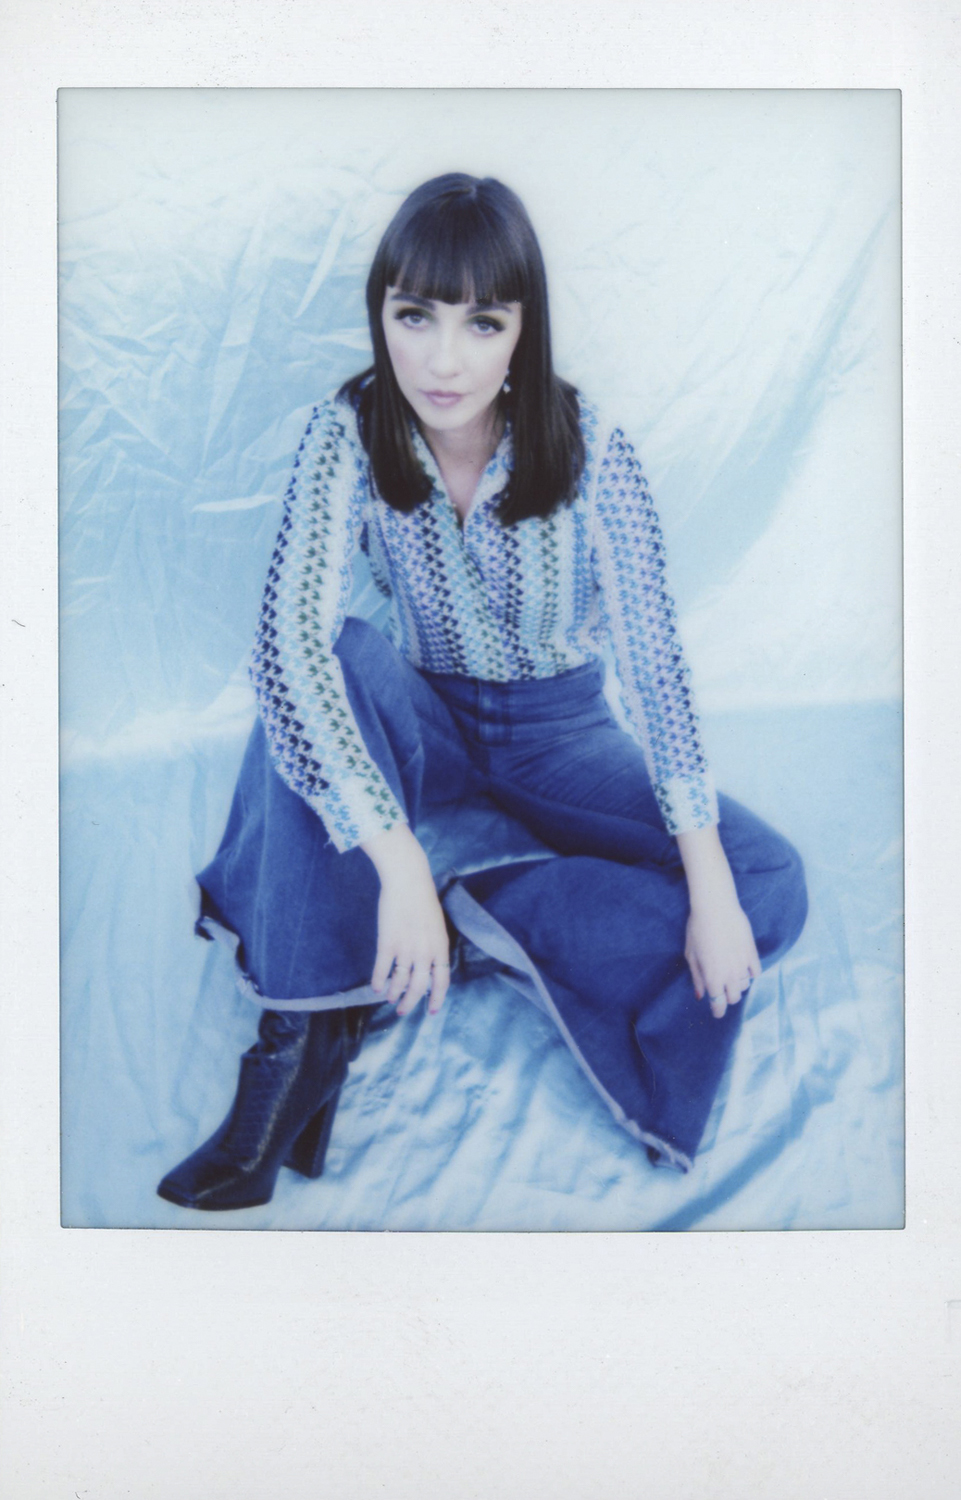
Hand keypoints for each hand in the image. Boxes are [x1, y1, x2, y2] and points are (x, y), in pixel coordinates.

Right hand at [361, 825, 451, 1016]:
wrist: (408, 881)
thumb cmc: (423, 899)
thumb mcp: (437, 925)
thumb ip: (434, 947)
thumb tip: (429, 967)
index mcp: (440, 947)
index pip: (442, 981)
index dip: (437, 998)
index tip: (431, 1010)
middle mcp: (425, 952)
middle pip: (419, 987)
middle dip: (410, 1002)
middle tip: (403, 1010)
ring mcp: (405, 948)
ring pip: (400, 981)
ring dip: (394, 993)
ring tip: (389, 998)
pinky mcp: (387, 943)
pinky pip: (382, 969)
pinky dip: (378, 981)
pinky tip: (375, 987)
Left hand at [684, 896, 760, 1019]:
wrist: (715, 908)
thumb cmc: (698, 930)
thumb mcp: (691, 955)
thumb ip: (697, 977)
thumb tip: (700, 996)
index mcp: (712, 978)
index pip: (719, 1005)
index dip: (718, 1011)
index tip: (716, 1011)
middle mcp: (729, 975)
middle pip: (734, 998)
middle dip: (727, 996)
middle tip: (721, 988)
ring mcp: (743, 965)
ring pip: (745, 986)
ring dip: (737, 984)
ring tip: (730, 972)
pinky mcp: (752, 954)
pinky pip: (756, 972)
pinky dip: (749, 972)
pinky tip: (742, 964)